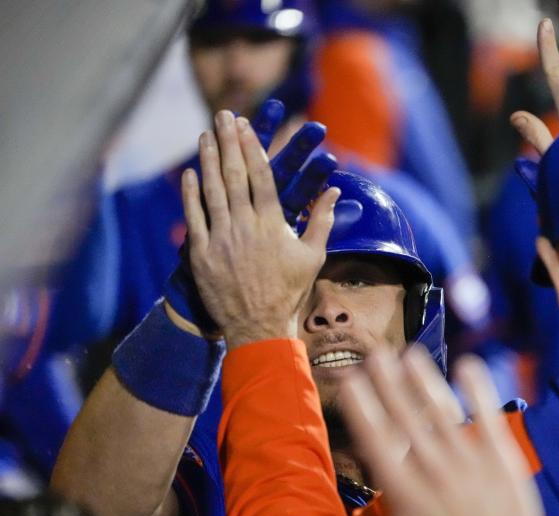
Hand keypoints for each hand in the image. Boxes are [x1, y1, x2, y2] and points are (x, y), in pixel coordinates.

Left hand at [181, 110, 339, 348]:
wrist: (258, 326)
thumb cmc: (289, 291)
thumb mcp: (313, 256)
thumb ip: (322, 220)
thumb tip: (335, 192)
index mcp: (273, 224)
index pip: (261, 176)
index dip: (252, 147)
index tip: (245, 125)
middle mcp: (246, 226)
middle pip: (234, 175)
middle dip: (228, 142)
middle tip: (222, 115)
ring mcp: (222, 238)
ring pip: (212, 190)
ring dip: (208, 159)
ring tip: (205, 135)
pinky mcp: (202, 253)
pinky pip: (194, 216)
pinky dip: (191, 193)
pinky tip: (190, 173)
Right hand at [313, 347, 545, 515]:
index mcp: (405, 491)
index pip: (377, 440)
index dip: (363, 407)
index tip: (351, 381)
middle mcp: (434, 469)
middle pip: (406, 417)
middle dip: (388, 383)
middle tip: (375, 354)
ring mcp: (469, 460)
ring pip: (441, 410)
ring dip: (424, 379)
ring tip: (409, 353)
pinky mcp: (500, 456)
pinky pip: (487, 414)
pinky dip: (477, 389)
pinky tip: (467, 364)